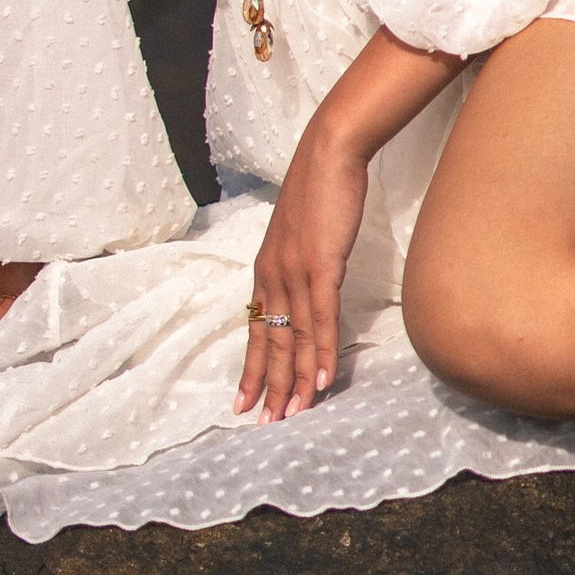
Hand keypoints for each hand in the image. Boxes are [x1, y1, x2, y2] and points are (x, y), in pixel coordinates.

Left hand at [240, 129, 369, 419]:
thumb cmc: (320, 187)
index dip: (251, 368)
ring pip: (294, 337)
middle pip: (270, 341)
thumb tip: (313, 283)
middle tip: (266, 423)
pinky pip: (320, 318)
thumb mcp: (303, 232)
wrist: (330, 151)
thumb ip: (302, 262)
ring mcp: (295, 272)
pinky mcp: (321, 265)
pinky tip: (322, 378)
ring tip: (294, 414)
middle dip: (269, 385)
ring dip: (296, 379)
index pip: (255, 328)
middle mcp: (273, 275)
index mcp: (266, 269)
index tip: (245, 401)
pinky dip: (321, 351)